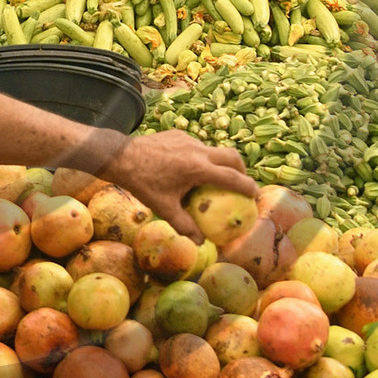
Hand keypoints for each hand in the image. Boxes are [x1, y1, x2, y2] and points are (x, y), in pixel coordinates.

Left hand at [111, 128, 256, 232]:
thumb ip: (184, 225)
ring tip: (215, 177)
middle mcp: (198, 150)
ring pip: (213, 149)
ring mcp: (188, 139)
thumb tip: (200, 243)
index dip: (248, 186)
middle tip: (242, 182)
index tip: (255, 194)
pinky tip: (188, 168)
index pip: (232, 178)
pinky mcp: (178, 134)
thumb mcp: (164, 208)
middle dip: (241, 169)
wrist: (122, 157)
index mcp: (198, 168)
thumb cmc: (143, 183)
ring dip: (219, 162)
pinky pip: (196, 146)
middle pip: (232, 156)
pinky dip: (200, 156)